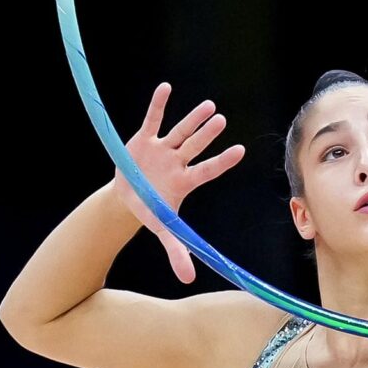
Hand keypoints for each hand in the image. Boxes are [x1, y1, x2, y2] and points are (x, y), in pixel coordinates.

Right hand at [107, 82, 245, 283]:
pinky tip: (166, 88)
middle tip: (221, 120)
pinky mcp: (144, 140)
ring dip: (192, 119)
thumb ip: (177, 252)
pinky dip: (158, 105)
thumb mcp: (164, 231)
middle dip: (207, 134)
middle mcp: (177, 162)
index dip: (223, 162)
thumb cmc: (150, 211)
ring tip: (209, 106)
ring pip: (180, 131)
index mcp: (185, 181)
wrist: (127, 199)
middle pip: (195, 146)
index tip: (241, 151)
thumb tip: (189, 279)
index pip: (208, 170)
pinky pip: (152, 120)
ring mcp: (162, 149)